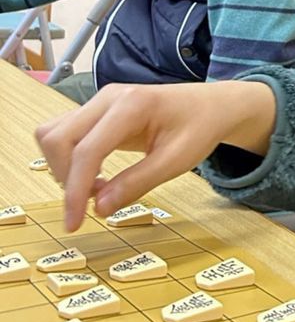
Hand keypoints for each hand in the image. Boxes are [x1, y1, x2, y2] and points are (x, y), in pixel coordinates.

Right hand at [35, 80, 276, 230]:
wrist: (212, 105)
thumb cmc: (200, 127)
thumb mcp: (177, 160)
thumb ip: (138, 183)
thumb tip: (99, 209)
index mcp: (132, 105)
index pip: (87, 150)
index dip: (75, 190)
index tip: (74, 224)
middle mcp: (109, 97)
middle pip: (58, 138)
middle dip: (65, 177)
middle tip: (93, 202)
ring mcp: (101, 101)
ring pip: (54, 134)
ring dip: (64, 167)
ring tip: (99, 187)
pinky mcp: (98, 110)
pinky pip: (66, 133)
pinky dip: (70, 159)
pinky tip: (97, 175)